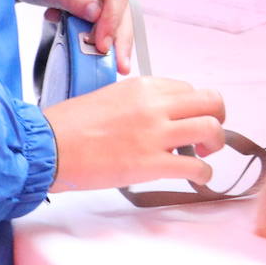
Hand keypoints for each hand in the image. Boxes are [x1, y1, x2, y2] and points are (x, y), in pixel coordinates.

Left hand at [12, 0, 132, 72]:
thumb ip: (73, 0)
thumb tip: (97, 15)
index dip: (112, 22)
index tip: (103, 46)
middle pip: (123, 8)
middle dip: (122, 37)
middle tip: (122, 66)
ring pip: (118, 15)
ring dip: (115, 39)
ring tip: (116, 64)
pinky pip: (106, 16)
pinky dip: (102, 34)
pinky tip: (93, 47)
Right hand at [43, 77, 225, 191]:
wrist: (47, 148)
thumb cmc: (70, 125)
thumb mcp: (110, 96)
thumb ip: (139, 101)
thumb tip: (158, 113)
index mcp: (144, 87)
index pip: (188, 89)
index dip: (194, 106)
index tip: (189, 118)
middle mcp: (155, 106)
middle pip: (211, 102)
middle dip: (218, 117)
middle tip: (208, 133)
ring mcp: (155, 134)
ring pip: (211, 129)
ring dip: (216, 143)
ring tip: (205, 153)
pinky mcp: (151, 164)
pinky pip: (195, 166)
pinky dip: (205, 173)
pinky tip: (200, 177)